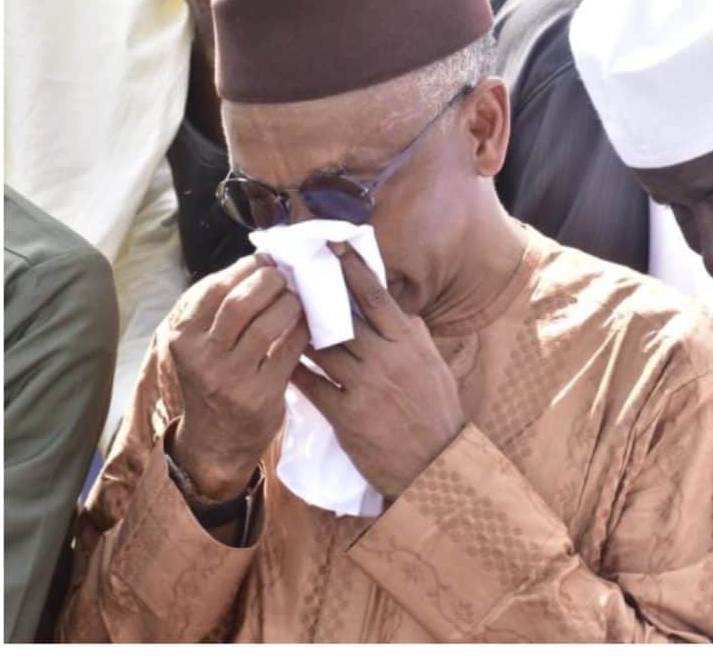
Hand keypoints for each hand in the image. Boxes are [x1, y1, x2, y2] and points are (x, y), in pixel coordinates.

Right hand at [167, 254, 308, 499]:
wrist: (215, 441)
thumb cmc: (212, 381)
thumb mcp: (199, 346)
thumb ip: (217, 309)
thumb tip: (256, 262)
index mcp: (183, 337)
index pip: (215, 288)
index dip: (245, 268)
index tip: (265, 260)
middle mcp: (201, 356)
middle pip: (241, 301)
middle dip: (269, 281)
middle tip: (285, 276)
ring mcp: (230, 377)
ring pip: (267, 323)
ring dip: (290, 303)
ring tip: (297, 298)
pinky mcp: (259, 394)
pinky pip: (288, 350)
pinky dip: (301, 330)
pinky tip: (306, 324)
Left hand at [291, 243, 463, 498]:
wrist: (438, 465)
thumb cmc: (435, 412)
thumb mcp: (430, 365)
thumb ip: (408, 333)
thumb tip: (390, 301)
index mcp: (409, 343)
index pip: (375, 297)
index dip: (351, 269)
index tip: (330, 246)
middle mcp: (387, 359)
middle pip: (340, 318)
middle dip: (312, 297)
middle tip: (287, 276)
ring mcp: (366, 387)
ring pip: (320, 349)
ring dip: (296, 332)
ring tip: (275, 314)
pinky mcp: (347, 415)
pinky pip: (311, 385)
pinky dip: (293, 370)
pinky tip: (277, 358)